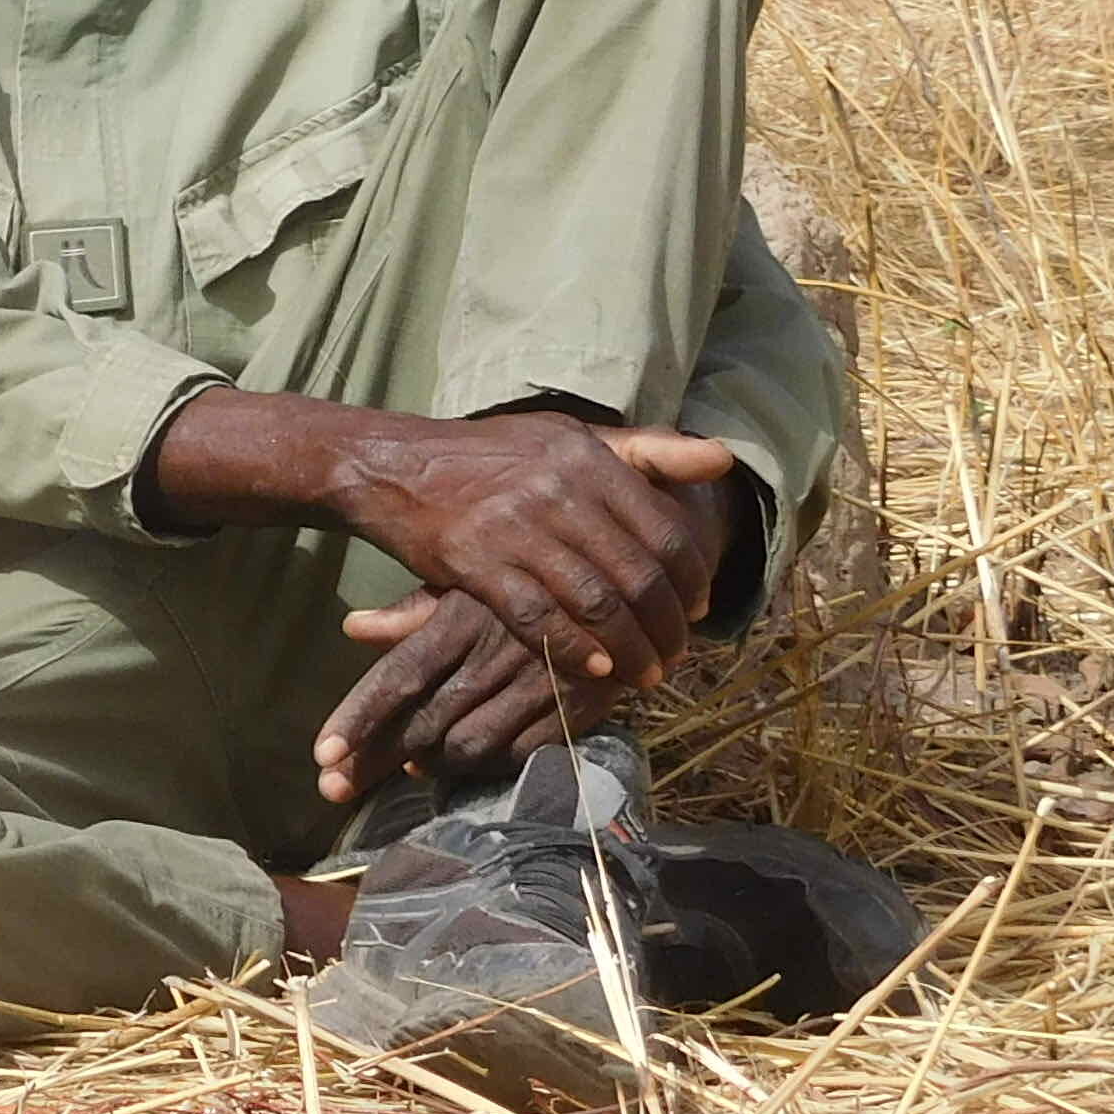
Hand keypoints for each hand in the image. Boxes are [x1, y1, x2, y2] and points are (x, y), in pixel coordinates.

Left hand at [312, 589, 630, 801]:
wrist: (629, 583)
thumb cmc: (530, 583)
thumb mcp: (471, 585)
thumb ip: (412, 613)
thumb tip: (352, 627)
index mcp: (460, 619)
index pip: (397, 678)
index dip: (358, 720)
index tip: (322, 756)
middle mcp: (493, 655)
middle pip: (422, 722)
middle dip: (374, 760)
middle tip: (334, 789)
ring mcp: (536, 685)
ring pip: (467, 745)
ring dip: (431, 765)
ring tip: (410, 769)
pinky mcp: (575, 710)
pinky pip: (518, 755)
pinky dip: (485, 767)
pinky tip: (465, 766)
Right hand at [324, 417, 736, 690]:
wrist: (390, 464)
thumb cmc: (486, 455)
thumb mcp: (565, 437)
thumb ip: (645, 450)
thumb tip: (723, 458)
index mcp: (589, 459)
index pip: (665, 531)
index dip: (692, 580)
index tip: (695, 610)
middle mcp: (558, 491)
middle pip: (638, 574)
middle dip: (666, 627)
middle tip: (674, 656)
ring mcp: (515, 527)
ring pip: (596, 602)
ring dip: (629, 649)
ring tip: (643, 675)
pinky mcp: (474, 562)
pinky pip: (538, 618)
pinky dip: (574, 650)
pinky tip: (595, 670)